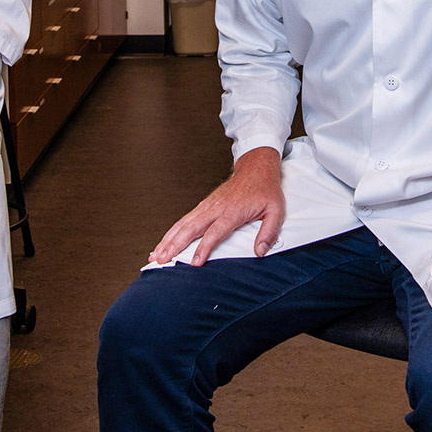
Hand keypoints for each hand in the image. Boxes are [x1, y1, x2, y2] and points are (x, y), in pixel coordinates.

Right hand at [150, 147, 284, 265]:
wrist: (256, 168)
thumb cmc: (265, 190)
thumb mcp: (276, 210)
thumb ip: (269, 232)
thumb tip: (260, 252)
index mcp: (233, 211)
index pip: (215, 232)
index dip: (204, 248)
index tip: (194, 263)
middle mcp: (216, 207)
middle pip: (191, 228)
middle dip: (175, 245)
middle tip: (161, 260)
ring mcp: (208, 205)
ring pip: (184, 223)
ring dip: (168, 239)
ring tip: (155, 254)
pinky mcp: (204, 205)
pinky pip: (185, 219)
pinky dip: (172, 231)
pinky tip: (164, 242)